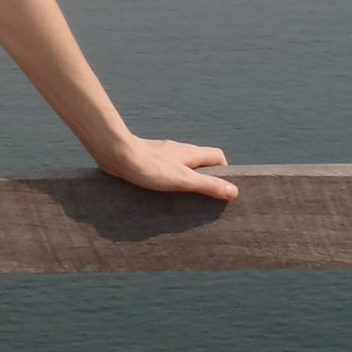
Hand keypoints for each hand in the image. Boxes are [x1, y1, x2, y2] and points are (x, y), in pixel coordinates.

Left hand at [97, 135, 237, 200]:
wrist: (117, 153)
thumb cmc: (151, 167)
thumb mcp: (184, 180)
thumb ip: (208, 185)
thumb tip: (234, 191)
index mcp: (191, 153)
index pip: (217, 156)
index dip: (224, 172)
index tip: (221, 190)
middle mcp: (179, 150)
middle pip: (200, 162)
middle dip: (204, 179)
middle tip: (202, 200)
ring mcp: (162, 154)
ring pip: (181, 166)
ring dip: (186, 181)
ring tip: (182, 201)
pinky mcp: (148, 159)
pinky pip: (165, 169)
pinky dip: (169, 180)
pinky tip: (161, 193)